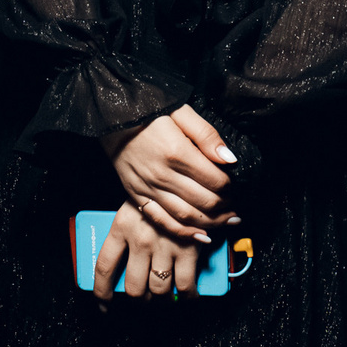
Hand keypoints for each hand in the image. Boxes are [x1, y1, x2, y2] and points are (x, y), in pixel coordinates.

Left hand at [92, 200, 201, 299]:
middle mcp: (140, 239)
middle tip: (145, 298)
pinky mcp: (188, 249)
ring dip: (162, 299)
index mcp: (121, 226)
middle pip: (134, 287)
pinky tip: (188, 295)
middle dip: (139, 299)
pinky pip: (185, 285)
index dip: (102, 292)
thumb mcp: (135, 206)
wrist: (188, 177)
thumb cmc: (160, 193)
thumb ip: (127, 233)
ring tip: (165, 297)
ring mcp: (164, 246)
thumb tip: (124, 267)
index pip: (103, 267)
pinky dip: (187, 296)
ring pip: (159, 290)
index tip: (104, 305)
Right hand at [101, 104, 238, 242]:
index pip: (214, 180)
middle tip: (236, 208)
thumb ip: (207, 135)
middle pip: (204, 201)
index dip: (230, 186)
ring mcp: (148, 188)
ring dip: (211, 223)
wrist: (110, 118)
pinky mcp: (136, 196)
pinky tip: (200, 235)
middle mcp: (163, 175)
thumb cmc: (148, 112)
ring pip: (186, 216)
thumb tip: (229, 159)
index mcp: (177, 152)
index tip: (235, 185)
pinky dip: (183, 232)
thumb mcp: (181, 111)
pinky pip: (162, 221)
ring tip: (226, 223)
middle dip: (225, 208)